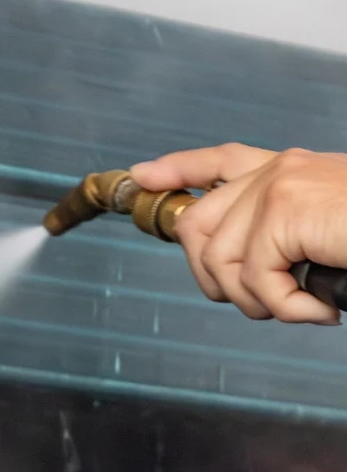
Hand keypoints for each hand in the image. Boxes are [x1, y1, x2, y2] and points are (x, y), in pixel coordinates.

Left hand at [130, 144, 346, 324]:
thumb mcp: (330, 226)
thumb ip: (289, 233)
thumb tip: (255, 272)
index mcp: (288, 171)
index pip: (221, 162)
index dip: (178, 170)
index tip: (143, 177)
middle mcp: (277, 171)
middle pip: (198, 224)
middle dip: (215, 279)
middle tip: (267, 304)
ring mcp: (276, 187)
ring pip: (220, 261)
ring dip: (258, 302)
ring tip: (305, 308)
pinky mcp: (285, 210)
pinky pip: (255, 278)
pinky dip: (288, 308)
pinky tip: (322, 310)